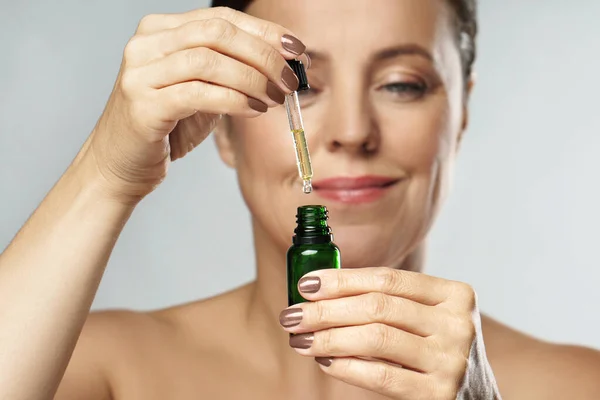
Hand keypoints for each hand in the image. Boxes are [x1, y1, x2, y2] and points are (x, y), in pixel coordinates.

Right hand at [80, 6, 305, 202]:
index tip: (296, 49)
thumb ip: (231, 70)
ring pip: (209, 61)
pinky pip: (198, 94)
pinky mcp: (142, 104)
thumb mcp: (202, 88)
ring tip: (275, 98)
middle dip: (263, 55)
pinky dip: (234, 100)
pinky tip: (254, 110)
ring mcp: (140, 73)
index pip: (221, 18)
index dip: (263, 31)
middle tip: (289, 79)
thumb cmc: (167, 125)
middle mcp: (146, 44)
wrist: (122, 164)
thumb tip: (283, 63)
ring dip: (252, 79)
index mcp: (160, 31)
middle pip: (217, 34)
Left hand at [279, 267, 500, 399]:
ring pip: (375, 339)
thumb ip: (388, 301)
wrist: (474, 397)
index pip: (387, 278)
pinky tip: (323, 360)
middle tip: (292, 314)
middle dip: (326, 309)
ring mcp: (450, 360)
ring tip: (300, 338)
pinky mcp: (437, 394)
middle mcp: (457, 324)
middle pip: (377, 306)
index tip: (307, 283)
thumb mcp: (426, 317)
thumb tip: (321, 291)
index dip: (342, 279)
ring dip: (328, 337)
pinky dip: (345, 366)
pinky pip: (380, 375)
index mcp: (454, 294)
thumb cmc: (436, 348)